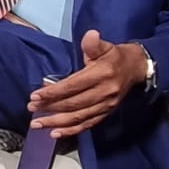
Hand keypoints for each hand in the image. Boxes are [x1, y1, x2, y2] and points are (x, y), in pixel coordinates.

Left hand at [27, 30, 148, 137]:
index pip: (73, 86)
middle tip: (31, 108)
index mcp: (102, 74)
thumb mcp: (105, 46)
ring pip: (78, 117)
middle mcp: (105, 92)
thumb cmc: (115, 56)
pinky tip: (55, 133)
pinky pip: (87, 124)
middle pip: (73, 103)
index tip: (35, 96)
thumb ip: (93, 44)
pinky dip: (70, 130)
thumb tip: (90, 35)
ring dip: (56, 122)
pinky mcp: (107, 113)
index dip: (53, 92)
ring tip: (36, 124)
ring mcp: (106, 105)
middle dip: (49, 107)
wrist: (137, 69)